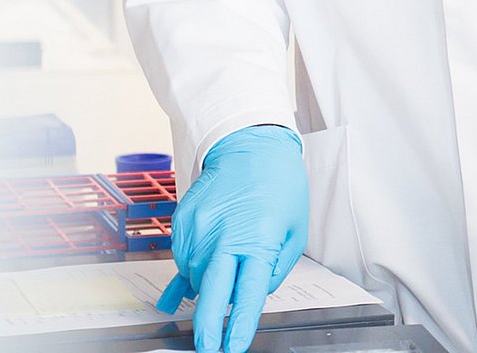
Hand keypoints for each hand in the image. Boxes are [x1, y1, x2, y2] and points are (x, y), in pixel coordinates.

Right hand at [156, 125, 308, 352]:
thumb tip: (252, 294)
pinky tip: (194, 276)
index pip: (246, 294)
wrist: (249, 145)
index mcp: (257, 240)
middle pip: (210, 293)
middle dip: (206, 326)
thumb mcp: (294, 229)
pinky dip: (191, 268)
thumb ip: (275, 267)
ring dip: (203, 288)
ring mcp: (197, 229)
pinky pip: (183, 258)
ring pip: (194, 276)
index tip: (232, 348)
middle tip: (207, 348)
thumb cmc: (280, 186)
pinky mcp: (182, 222)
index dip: (238, 326)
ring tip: (217, 279)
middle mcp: (223, 237)